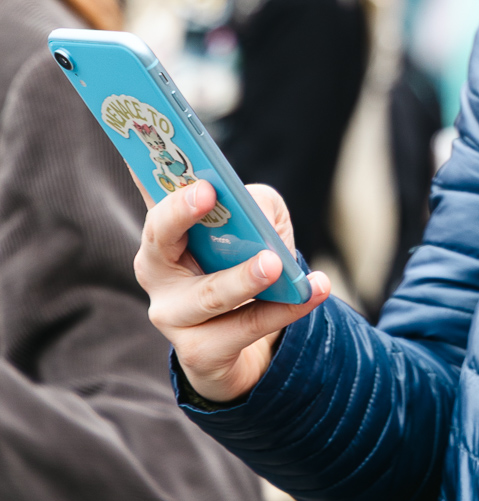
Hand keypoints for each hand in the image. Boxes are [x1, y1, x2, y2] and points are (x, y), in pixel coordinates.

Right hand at [133, 178, 330, 403]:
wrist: (247, 348)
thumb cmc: (247, 268)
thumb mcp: (258, 227)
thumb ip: (255, 206)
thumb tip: (252, 205)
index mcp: (165, 232)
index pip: (151, 192)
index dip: (144, 167)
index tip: (154, 148)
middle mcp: (156, 271)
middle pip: (159, 239)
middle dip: (180, 213)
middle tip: (210, 192)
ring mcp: (172, 315)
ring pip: (207, 294)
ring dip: (244, 276)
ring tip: (276, 262)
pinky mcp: (198, 352)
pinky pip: (244, 328)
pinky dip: (283, 309)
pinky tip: (312, 292)